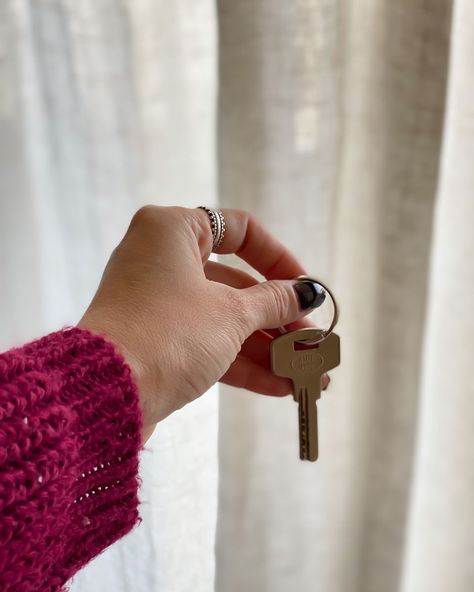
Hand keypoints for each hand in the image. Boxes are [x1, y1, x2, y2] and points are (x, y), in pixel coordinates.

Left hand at [78, 206, 325, 440]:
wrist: (107, 394)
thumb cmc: (170, 333)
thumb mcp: (231, 314)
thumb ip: (273, 301)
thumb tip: (305, 293)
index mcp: (172, 230)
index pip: (239, 230)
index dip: (279, 259)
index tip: (304, 287)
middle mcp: (161, 259)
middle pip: (236, 283)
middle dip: (278, 319)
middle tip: (312, 341)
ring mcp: (157, 302)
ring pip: (223, 318)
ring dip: (266, 348)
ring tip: (307, 373)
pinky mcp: (155, 339)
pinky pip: (206, 342)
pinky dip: (242, 363)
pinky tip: (281, 386)